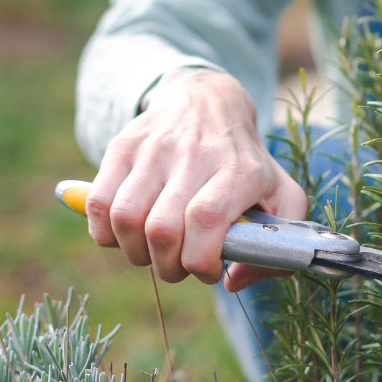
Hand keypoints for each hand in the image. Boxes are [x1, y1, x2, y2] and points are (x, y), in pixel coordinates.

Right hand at [85, 68, 307, 290]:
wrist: (208, 101)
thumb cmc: (246, 163)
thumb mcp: (282, 196)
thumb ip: (276, 249)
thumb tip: (233, 280)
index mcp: (239, 171)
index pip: (206, 220)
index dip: (200, 260)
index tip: (209, 270)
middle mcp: (195, 156)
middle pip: (162, 229)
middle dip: (168, 266)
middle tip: (178, 265)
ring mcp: (155, 149)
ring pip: (126, 218)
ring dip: (136, 253)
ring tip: (153, 251)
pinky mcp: (122, 147)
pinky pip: (99, 202)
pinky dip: (105, 232)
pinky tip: (126, 234)